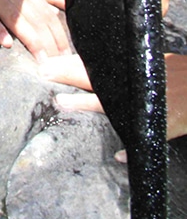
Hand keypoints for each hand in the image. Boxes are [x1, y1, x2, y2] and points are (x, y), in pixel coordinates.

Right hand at [0, 0, 69, 58]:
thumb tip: (43, 7)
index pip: (47, 14)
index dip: (58, 34)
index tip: (66, 53)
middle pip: (36, 20)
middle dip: (50, 43)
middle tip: (60, 64)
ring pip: (17, 19)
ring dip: (31, 40)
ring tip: (42, 60)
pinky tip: (5, 43)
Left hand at [40, 52, 186, 141]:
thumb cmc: (175, 74)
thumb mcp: (149, 63)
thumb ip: (125, 68)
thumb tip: (97, 64)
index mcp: (128, 69)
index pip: (95, 64)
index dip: (71, 63)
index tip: (48, 61)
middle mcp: (132, 85)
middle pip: (95, 78)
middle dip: (68, 73)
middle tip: (44, 71)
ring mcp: (143, 105)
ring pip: (109, 104)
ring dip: (84, 103)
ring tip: (62, 102)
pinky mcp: (161, 125)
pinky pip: (143, 141)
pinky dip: (132, 150)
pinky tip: (120, 157)